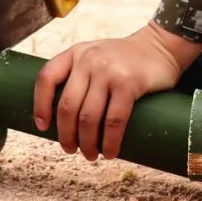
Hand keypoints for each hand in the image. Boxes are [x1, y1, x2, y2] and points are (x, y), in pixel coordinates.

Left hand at [33, 22, 201, 160]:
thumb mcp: (96, 54)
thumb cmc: (126, 58)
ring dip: (87, 144)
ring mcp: (108, 71)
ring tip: (91, 155)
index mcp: (76, 52)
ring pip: (88, 117)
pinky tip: (110, 152)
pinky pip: (113, 120)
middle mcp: (88, 59)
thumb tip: (62, 116)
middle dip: (66, 135)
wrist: (161, 45)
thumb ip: (80, 73)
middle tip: (71, 150)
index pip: (46, 78)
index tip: (43, 127)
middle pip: (67, 106)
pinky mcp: (129, 83)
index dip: (40, 105)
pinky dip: (109, 142)